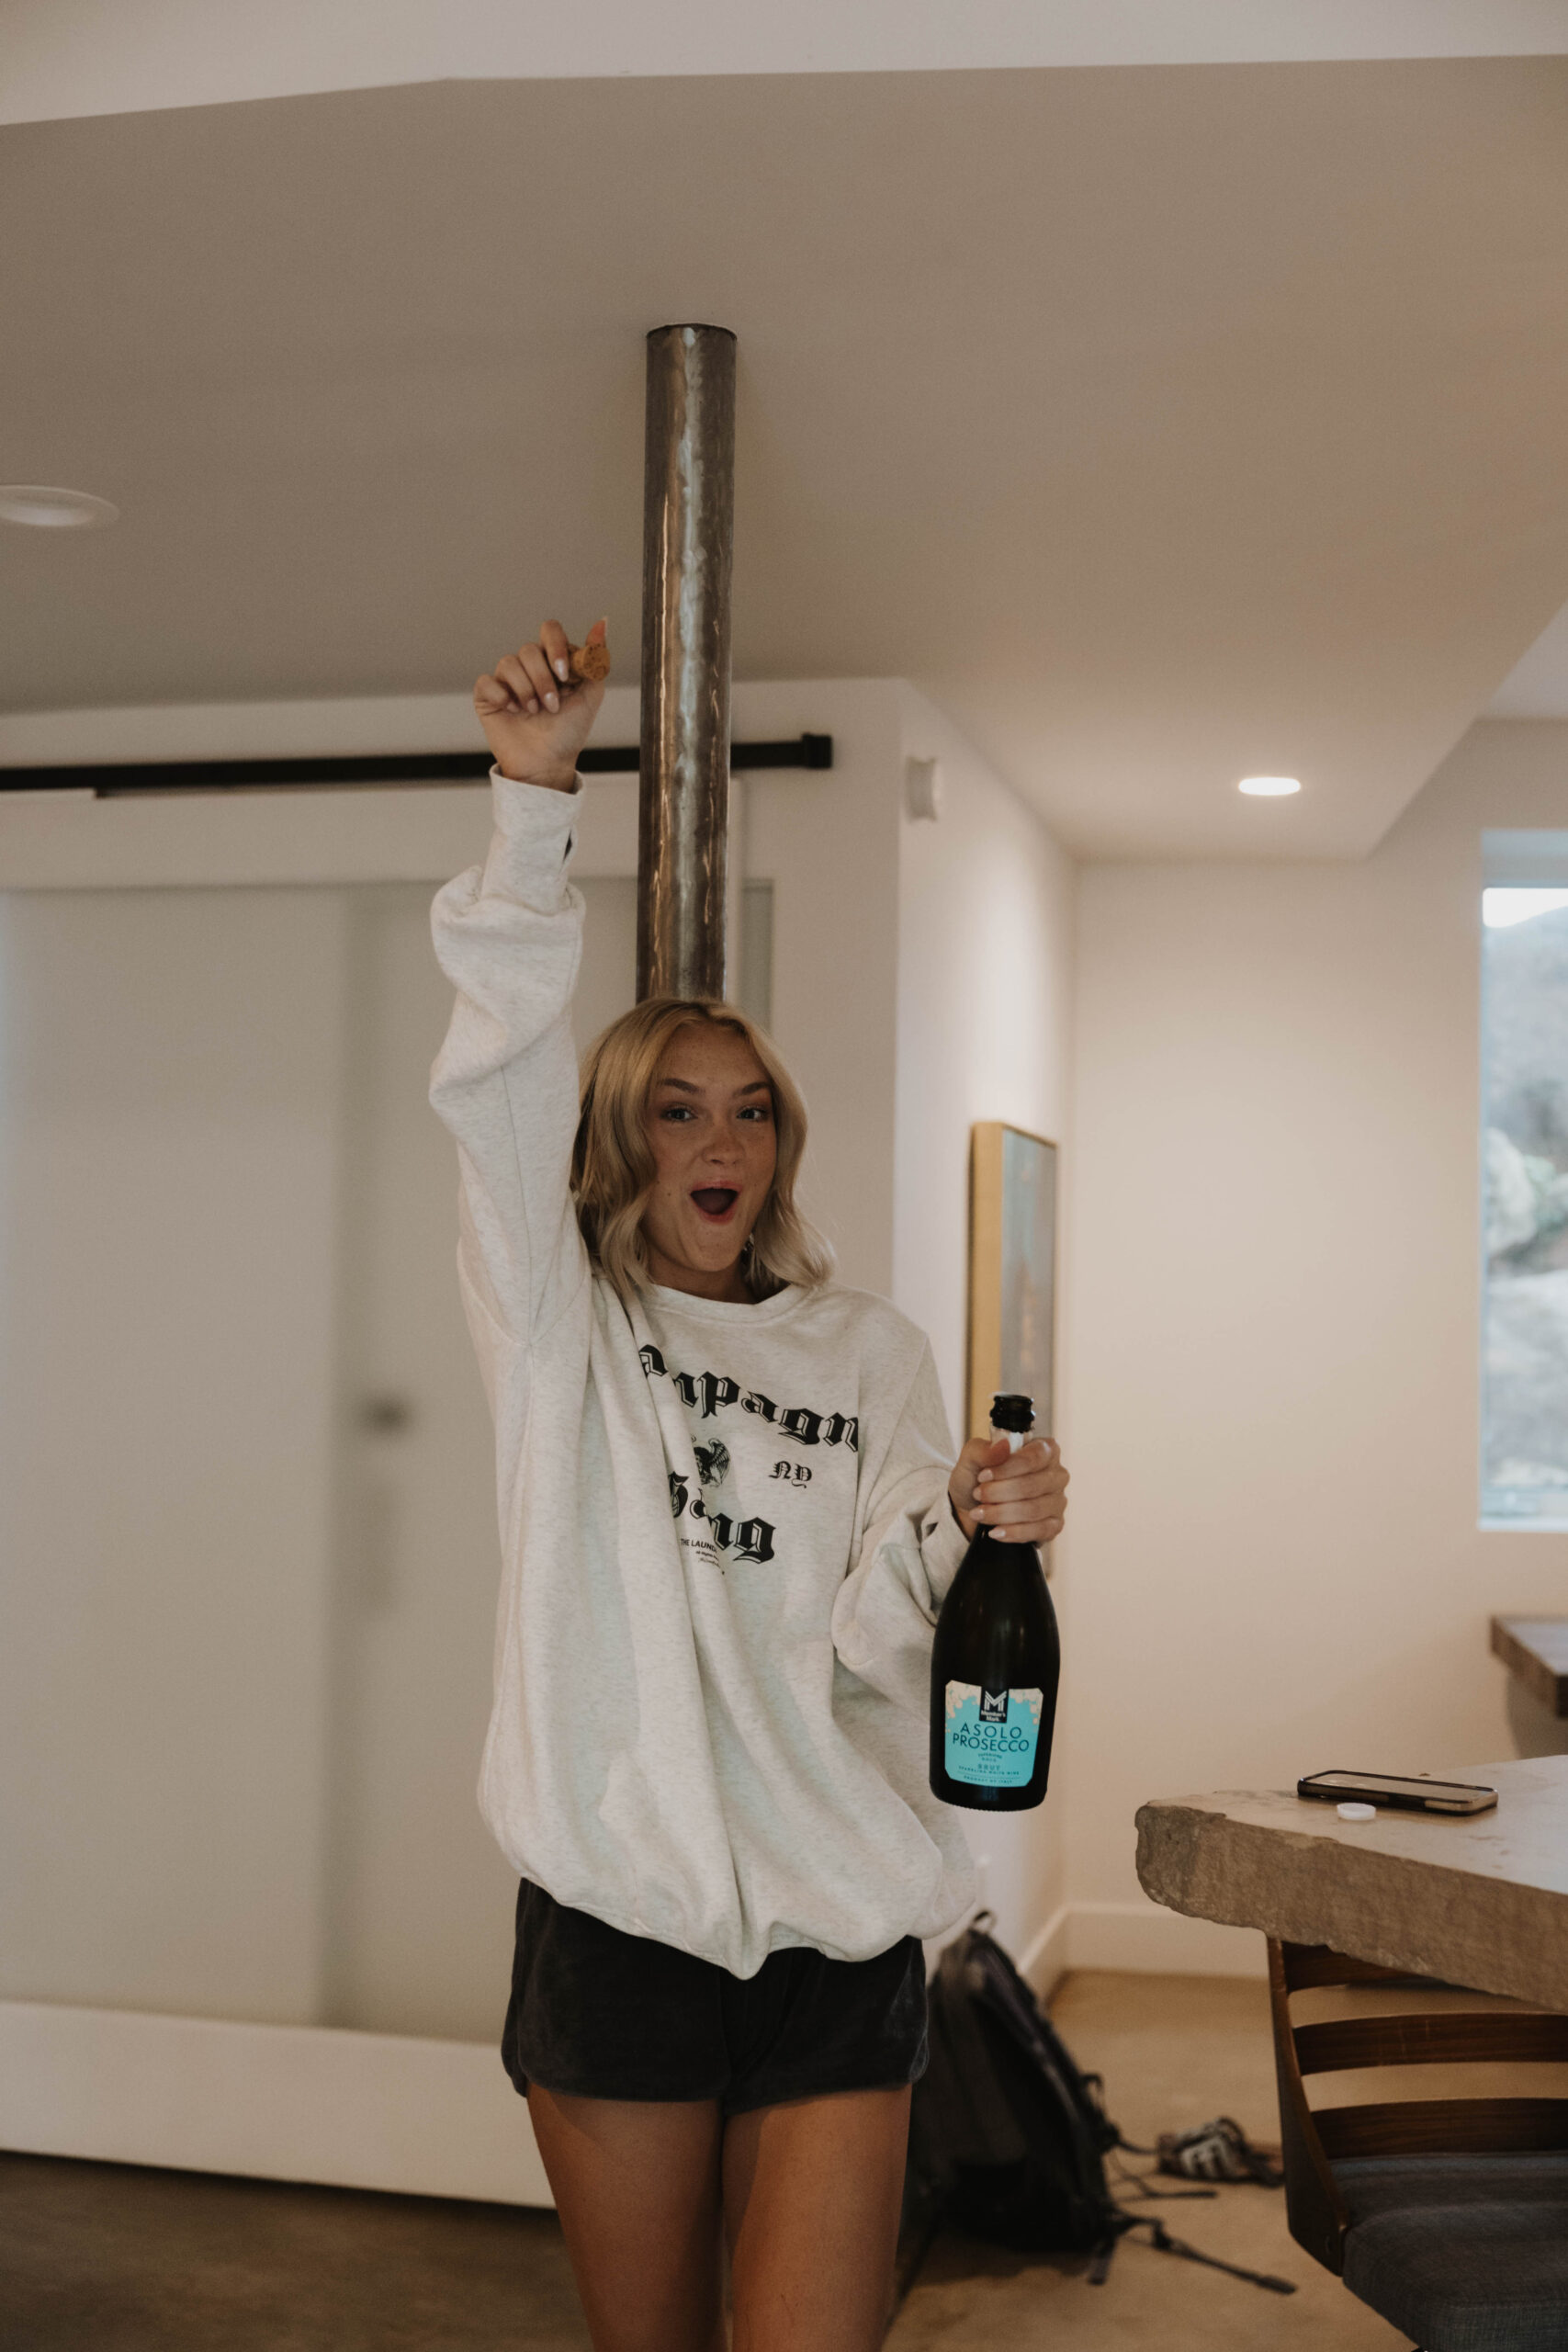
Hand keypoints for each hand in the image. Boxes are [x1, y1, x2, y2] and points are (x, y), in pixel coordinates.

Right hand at [474, 618, 608, 789]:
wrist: (548, 763)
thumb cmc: (569, 732)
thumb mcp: (591, 694)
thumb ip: (595, 659)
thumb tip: (602, 622)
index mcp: (552, 661)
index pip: (550, 631)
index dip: (556, 648)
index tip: (565, 675)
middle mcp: (528, 666)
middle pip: (529, 649)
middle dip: (543, 680)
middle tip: (551, 706)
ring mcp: (506, 680)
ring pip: (508, 662)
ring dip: (526, 690)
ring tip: (534, 712)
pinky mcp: (487, 696)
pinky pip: (486, 681)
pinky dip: (502, 696)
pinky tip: (513, 711)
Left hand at [947, 1436, 1067, 1546]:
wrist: (971, 1509)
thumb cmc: (977, 1479)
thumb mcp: (971, 1459)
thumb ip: (983, 1450)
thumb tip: (1004, 1445)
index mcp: (1044, 1450)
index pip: (1033, 1458)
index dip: (1006, 1469)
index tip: (982, 1476)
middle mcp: (1057, 1474)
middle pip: (1032, 1485)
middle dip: (999, 1492)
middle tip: (978, 1495)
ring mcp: (1058, 1501)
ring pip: (1033, 1510)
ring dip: (1001, 1513)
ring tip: (979, 1513)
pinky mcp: (1054, 1525)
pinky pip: (1039, 1531)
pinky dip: (1013, 1532)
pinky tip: (995, 1531)